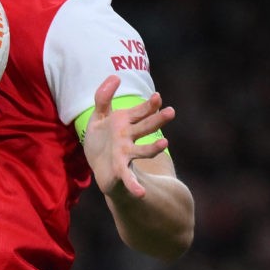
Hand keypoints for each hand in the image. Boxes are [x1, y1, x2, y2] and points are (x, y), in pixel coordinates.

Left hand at [82, 75, 174, 199]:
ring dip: (153, 148)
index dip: (149, 105)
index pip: (141, 112)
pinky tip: (141, 193)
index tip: (157, 97)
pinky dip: (135, 186)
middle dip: (157, 120)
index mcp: (125, 124)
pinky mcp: (119, 171)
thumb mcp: (99, 117)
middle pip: (145, 128)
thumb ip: (104, 97)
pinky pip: (128, 178)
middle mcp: (129, 139)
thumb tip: (115, 76)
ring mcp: (126, 155)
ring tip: (165, 143)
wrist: (98, 167)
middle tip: (171, 111)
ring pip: (142, 151)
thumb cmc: (102, 141)